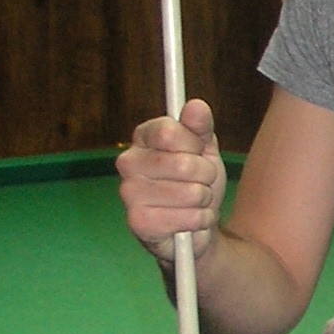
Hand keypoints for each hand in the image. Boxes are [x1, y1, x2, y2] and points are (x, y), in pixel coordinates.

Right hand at [118, 101, 222, 266]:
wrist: (196, 228)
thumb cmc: (197, 183)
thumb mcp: (205, 150)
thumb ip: (200, 127)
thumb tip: (196, 105)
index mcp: (143, 137)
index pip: (170, 131)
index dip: (194, 145)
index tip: (197, 152)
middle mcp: (128, 162)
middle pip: (184, 164)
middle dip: (205, 176)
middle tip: (200, 183)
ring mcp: (129, 193)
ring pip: (190, 192)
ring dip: (204, 201)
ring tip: (194, 203)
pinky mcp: (138, 222)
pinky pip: (187, 218)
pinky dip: (199, 221)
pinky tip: (189, 222)